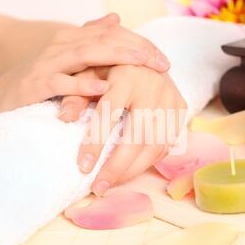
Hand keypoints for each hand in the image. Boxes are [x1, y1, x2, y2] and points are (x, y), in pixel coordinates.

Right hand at [0, 14, 169, 115]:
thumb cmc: (35, 83)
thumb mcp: (66, 59)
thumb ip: (90, 39)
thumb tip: (116, 20)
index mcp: (71, 41)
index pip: (112, 36)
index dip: (139, 44)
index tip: (163, 59)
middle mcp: (61, 47)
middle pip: (105, 40)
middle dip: (136, 50)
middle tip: (163, 63)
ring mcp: (47, 65)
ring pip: (87, 54)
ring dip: (118, 57)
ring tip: (145, 64)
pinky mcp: (35, 85)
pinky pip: (62, 82)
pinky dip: (83, 84)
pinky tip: (104, 87)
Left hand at [59, 65, 187, 195]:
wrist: (147, 56)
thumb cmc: (112, 67)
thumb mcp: (89, 74)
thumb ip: (76, 94)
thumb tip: (64, 117)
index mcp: (127, 75)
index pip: (109, 113)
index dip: (96, 142)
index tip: (82, 166)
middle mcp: (153, 87)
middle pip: (137, 136)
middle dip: (116, 166)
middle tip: (98, 187)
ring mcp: (171, 99)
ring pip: (155, 144)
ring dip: (132, 170)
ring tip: (112, 184)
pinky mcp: (181, 109)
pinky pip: (167, 143)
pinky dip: (148, 162)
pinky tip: (130, 170)